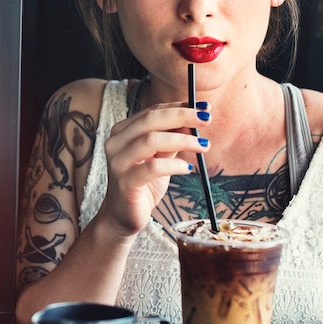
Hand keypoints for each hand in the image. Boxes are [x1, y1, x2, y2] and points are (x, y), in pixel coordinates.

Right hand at [101, 102, 210, 236]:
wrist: (123, 216)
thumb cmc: (143, 184)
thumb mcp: (161, 157)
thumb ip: (173, 139)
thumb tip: (194, 122)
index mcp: (123, 131)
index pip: (152, 111)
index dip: (179, 107)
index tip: (203, 107)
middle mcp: (116, 142)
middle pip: (151, 120)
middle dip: (182, 116)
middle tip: (206, 119)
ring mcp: (118, 162)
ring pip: (151, 140)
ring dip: (182, 140)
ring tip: (203, 146)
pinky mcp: (125, 182)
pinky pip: (153, 168)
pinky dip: (173, 165)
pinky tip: (188, 167)